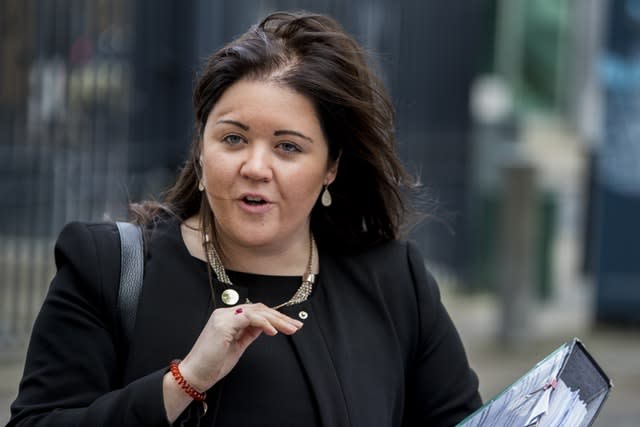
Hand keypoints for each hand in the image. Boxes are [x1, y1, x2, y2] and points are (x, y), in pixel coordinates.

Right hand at [178, 303, 303, 391]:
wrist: (194, 375)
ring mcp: (224, 317)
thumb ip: (249, 333)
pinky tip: (273, 331)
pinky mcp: (223, 324)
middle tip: (296, 326)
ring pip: (257, 311)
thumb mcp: (237, 346)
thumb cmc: (213, 364)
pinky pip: (249, 318)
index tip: (291, 325)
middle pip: (259, 309)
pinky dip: (264, 323)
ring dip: (276, 320)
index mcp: (229, 318)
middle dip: (280, 317)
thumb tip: (266, 326)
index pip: (256, 311)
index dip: (275, 317)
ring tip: (290, 329)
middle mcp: (226, 314)